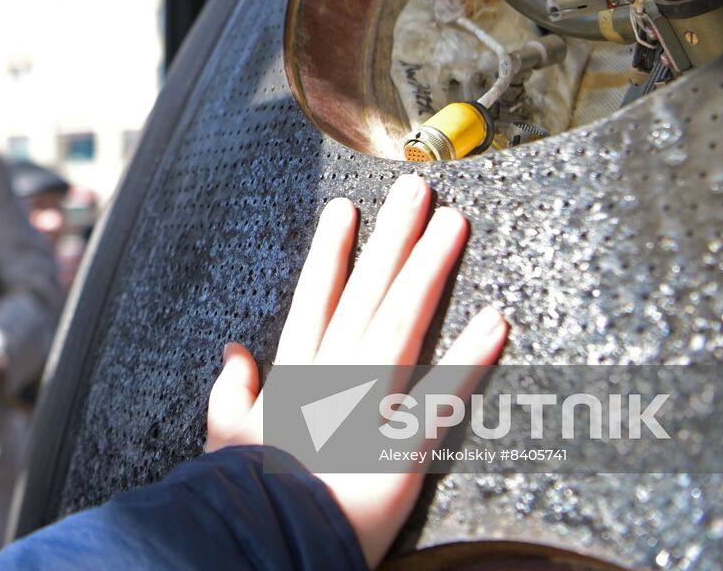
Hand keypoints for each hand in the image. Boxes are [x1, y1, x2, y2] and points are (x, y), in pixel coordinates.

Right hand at [205, 173, 509, 566]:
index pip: (316, 302)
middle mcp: (329, 379)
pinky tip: (497, 319)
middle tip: (418, 187)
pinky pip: (442, 396)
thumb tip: (234, 350)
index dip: (332, 254)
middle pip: (368, 295)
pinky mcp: (398, 451)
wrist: (256, 544)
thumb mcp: (225, 439)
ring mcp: (365, 409)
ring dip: (430, 269)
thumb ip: (231, 392)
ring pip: (403, 323)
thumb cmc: (241, 496)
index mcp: (292, 380)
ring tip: (456, 223)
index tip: (345, 210)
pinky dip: (471, 357)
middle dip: (393, 238)